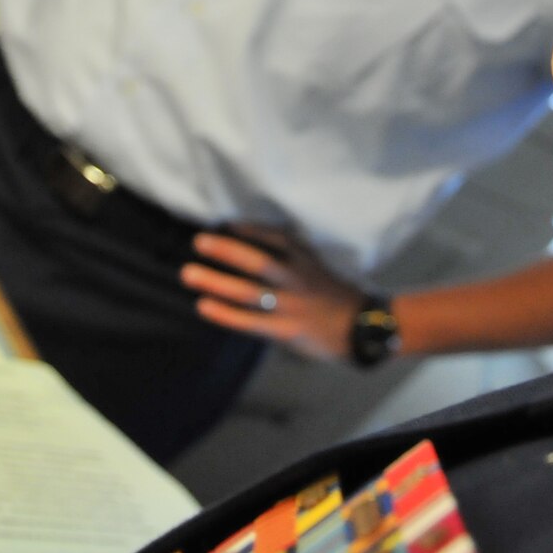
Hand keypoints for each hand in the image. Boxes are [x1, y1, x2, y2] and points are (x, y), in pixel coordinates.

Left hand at [182, 225, 371, 362]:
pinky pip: (251, 322)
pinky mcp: (287, 329)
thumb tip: (247, 240)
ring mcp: (292, 306)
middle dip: (227, 251)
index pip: (276, 238)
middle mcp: (297, 279)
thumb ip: (288, 255)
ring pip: (249, 292)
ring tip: (189, 273)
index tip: (224, 222)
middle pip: (259, 262)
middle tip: (199, 241)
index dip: (249, 230)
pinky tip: (204, 305)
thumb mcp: (315, 264)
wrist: (362, 327)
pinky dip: (226, 314)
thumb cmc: (332, 294)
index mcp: (305, 259)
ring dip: (216, 282)